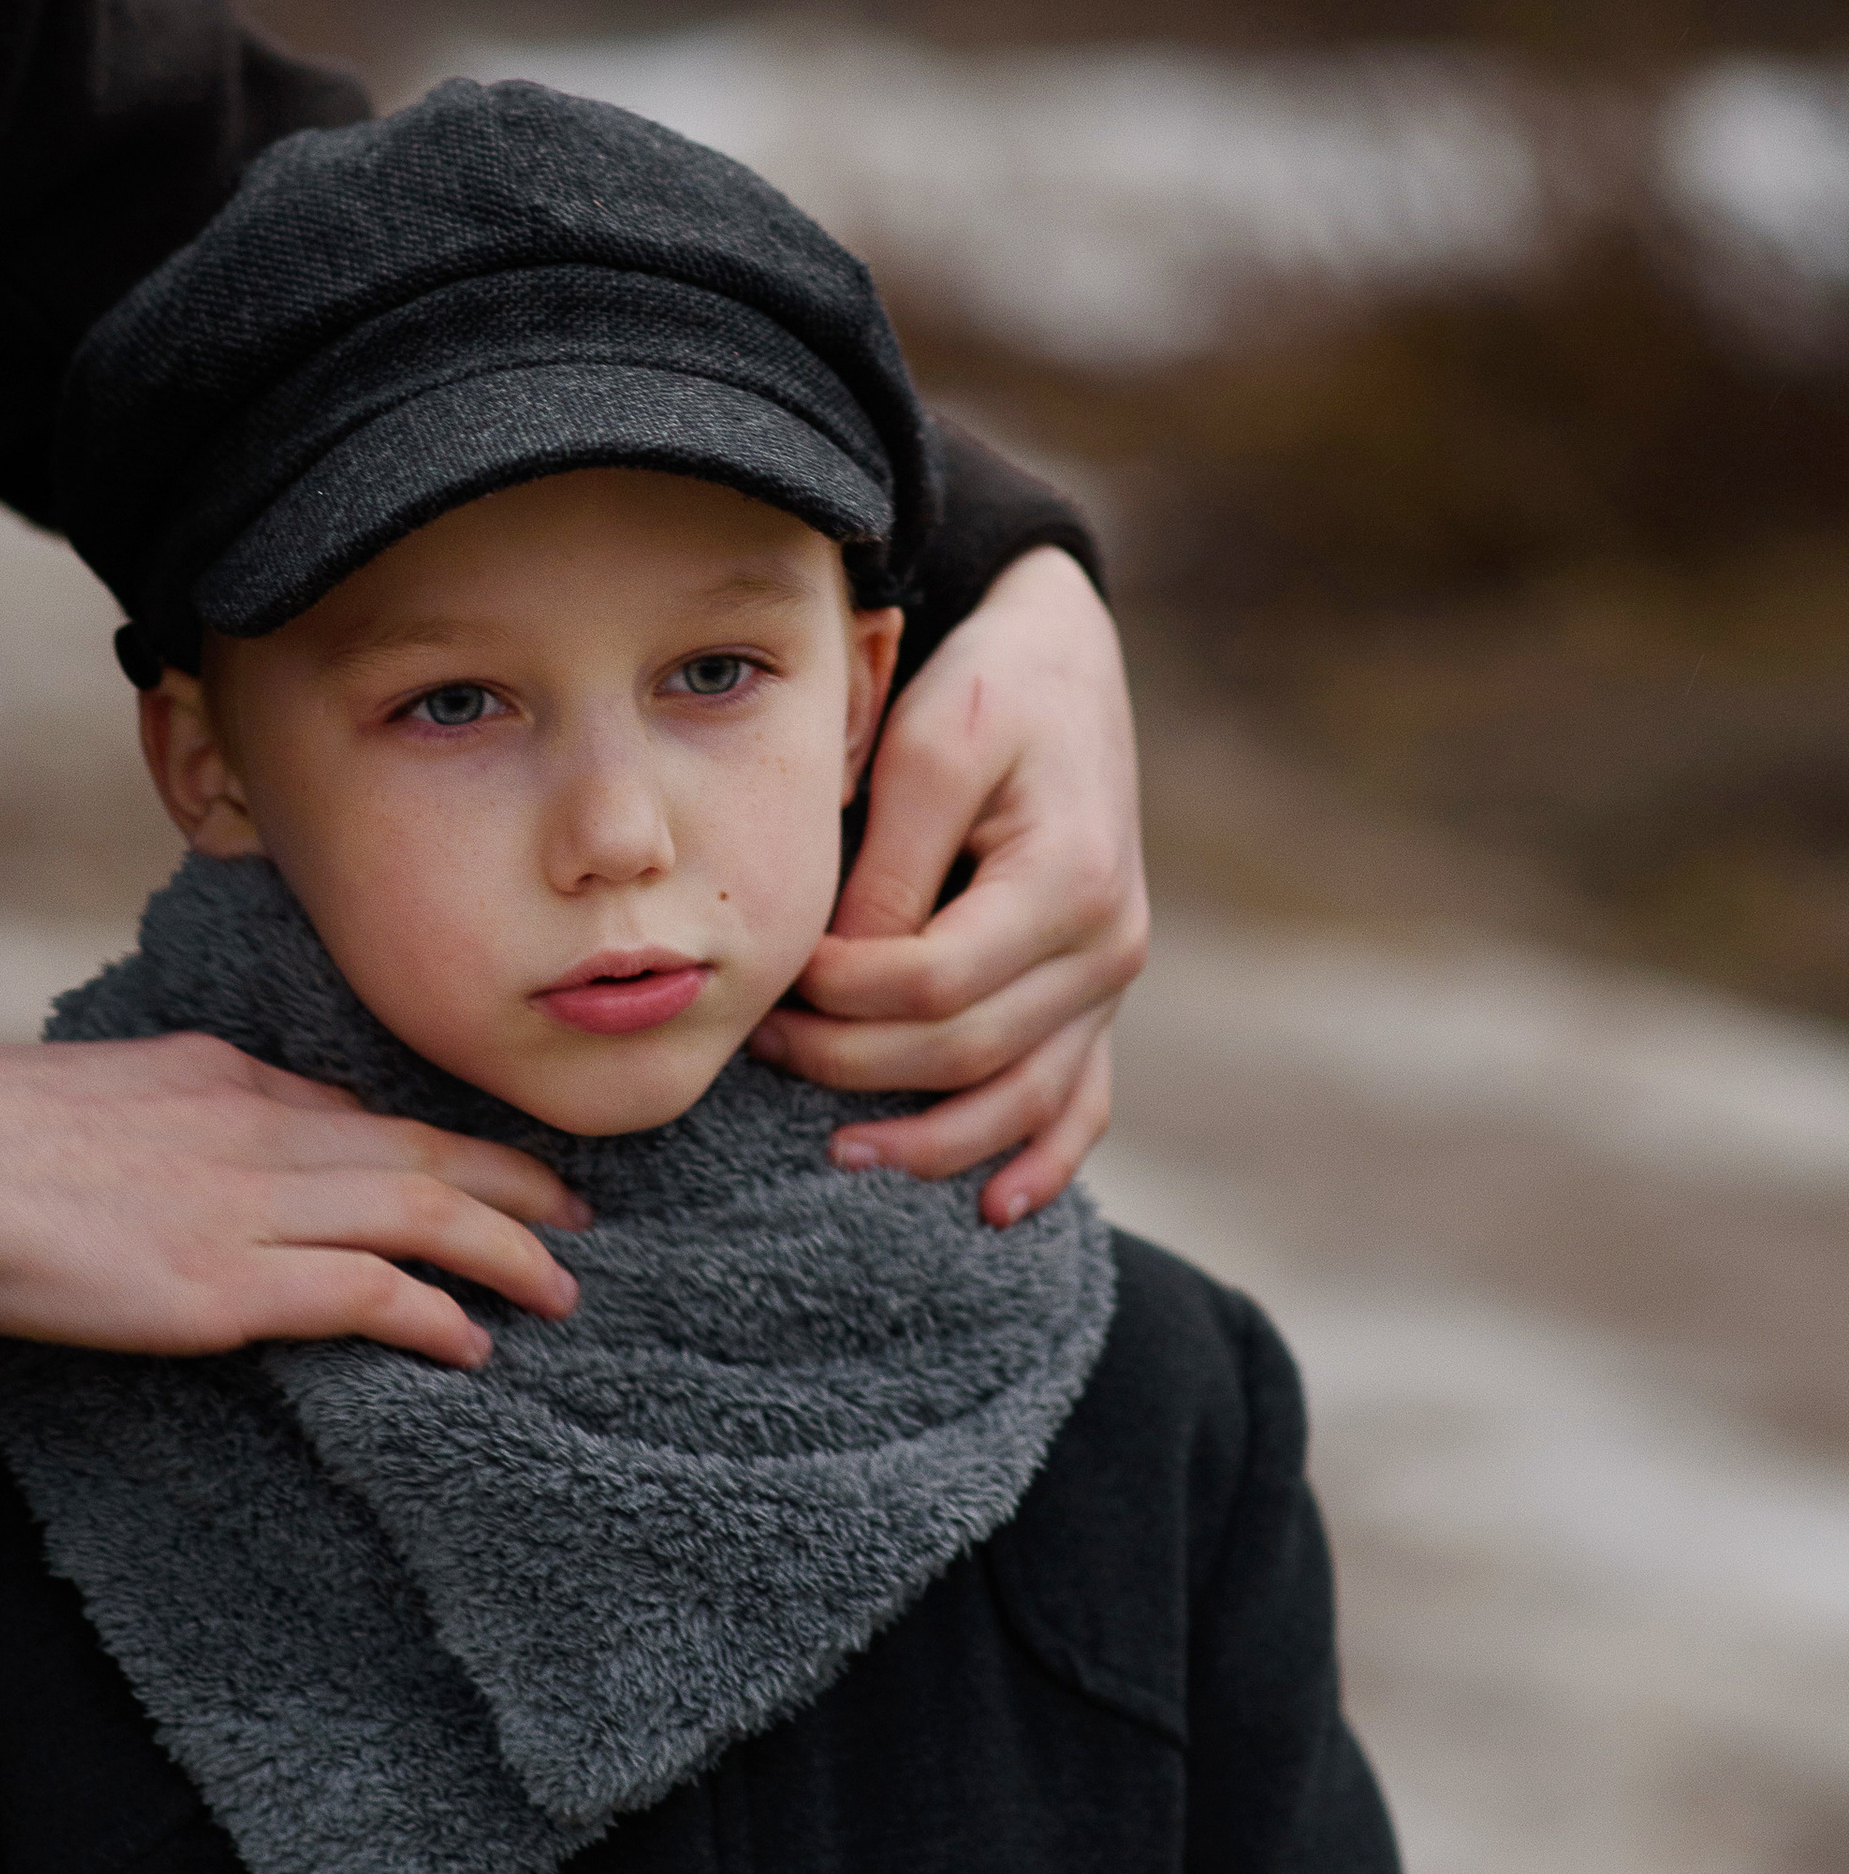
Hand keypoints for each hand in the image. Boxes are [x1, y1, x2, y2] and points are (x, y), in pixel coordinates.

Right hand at [0, 1029, 588, 1370]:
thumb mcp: (76, 1104)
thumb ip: (149, 1130)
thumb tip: (171, 1179)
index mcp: (210, 1078)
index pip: (349, 1110)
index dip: (431, 1144)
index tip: (482, 1169)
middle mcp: (248, 1129)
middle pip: (415, 1148)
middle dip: (508, 1183)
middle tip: (579, 1216)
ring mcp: (241, 1205)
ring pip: (419, 1212)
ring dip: (506, 1250)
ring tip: (562, 1288)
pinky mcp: (220, 1287)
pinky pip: (366, 1294)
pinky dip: (434, 1313)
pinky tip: (475, 1345)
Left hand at [749, 545, 1146, 1223]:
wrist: (1067, 664)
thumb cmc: (990, 691)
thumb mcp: (930, 746)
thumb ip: (890, 868)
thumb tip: (840, 977)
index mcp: (1069, 879)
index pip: (936, 983)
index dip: (841, 997)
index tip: (774, 974)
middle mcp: (1107, 945)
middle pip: (968, 1051)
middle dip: (854, 1064)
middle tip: (763, 1048)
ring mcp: (1110, 981)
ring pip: (1022, 1099)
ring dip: (932, 1143)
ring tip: (837, 1156)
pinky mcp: (1098, 996)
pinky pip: (1082, 1100)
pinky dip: (1044, 1160)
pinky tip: (994, 1208)